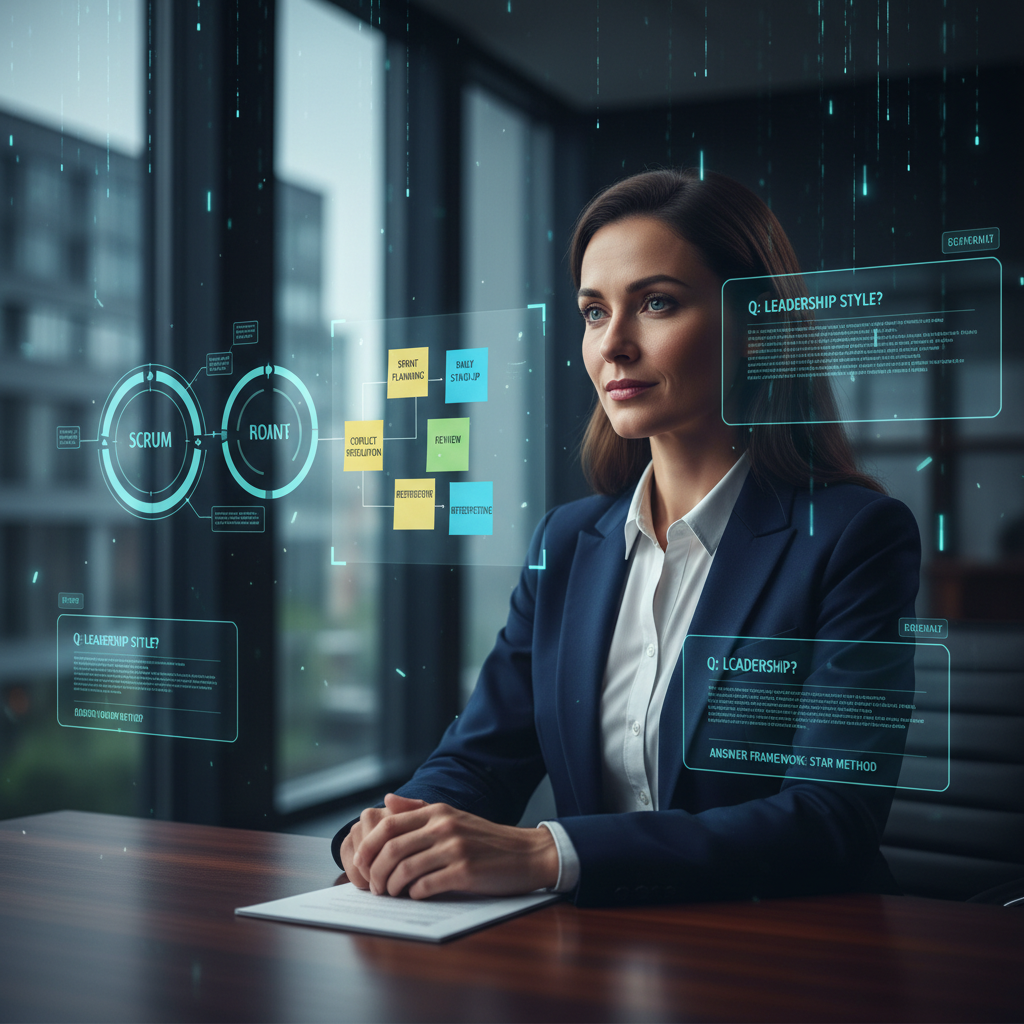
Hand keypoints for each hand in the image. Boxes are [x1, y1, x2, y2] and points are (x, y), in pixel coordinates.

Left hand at [350, 793, 559, 898]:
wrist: (526, 853)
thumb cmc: (485, 839)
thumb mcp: (453, 817)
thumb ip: (418, 810)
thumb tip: (386, 801)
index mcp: (437, 812)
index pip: (389, 825)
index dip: (368, 847)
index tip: (360, 864)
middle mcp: (444, 826)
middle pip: (391, 849)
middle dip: (375, 872)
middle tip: (374, 887)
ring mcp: (455, 849)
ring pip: (405, 870)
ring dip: (391, 887)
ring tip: (391, 894)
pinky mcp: (465, 872)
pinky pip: (426, 886)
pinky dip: (414, 895)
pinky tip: (415, 896)